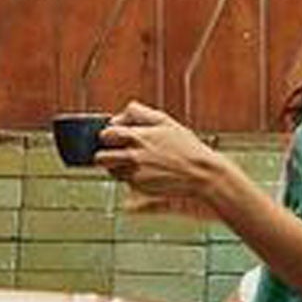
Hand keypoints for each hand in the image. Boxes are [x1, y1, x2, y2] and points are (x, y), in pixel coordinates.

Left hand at [96, 102, 222, 215]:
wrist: (201, 173)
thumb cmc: (185, 146)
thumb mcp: (164, 121)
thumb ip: (137, 113)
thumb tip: (115, 119)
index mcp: (137, 137)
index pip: (105, 134)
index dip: (108, 135)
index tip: (115, 136)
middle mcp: (133, 156)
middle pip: (100, 157)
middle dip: (105, 154)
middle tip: (115, 151)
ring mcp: (135, 174)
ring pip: (111, 171)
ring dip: (116, 166)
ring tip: (133, 162)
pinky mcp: (139, 188)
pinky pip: (125, 182)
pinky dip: (129, 177)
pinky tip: (145, 172)